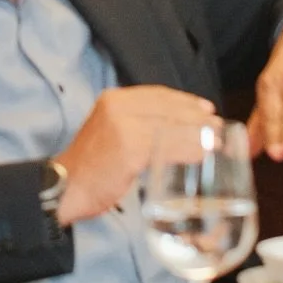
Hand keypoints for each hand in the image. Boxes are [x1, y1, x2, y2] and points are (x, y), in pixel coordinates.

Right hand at [55, 86, 215, 225]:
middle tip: (219, 128)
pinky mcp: (128, 147)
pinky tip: (202, 154)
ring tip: (216, 142)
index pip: (157, 94)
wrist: (63, 188)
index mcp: (113, 99)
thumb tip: (174, 129)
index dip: (185, 100)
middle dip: (197, 117)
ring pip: (170, 126)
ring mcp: (123, 125)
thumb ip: (135, 126)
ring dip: (198, 134)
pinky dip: (188, 149)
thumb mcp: (110, 133)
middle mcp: (117, 105)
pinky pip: (166, 146)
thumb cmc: (91, 167)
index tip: (206, 108)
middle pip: (167, 108)